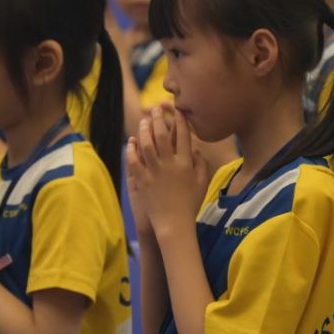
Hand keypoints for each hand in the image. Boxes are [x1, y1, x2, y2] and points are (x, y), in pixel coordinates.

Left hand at [127, 105, 208, 237]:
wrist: (174, 224)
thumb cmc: (190, 204)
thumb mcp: (202, 184)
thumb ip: (201, 164)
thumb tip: (195, 149)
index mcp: (185, 164)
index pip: (183, 136)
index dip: (180, 121)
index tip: (177, 110)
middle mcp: (169, 164)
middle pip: (162, 136)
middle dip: (158, 119)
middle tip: (155, 109)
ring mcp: (154, 172)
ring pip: (146, 145)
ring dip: (144, 130)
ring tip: (143, 121)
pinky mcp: (142, 181)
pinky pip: (134, 161)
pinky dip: (131, 150)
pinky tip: (131, 142)